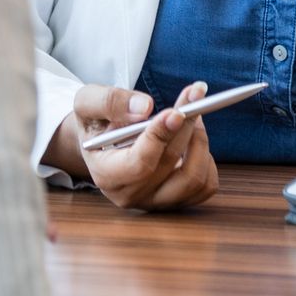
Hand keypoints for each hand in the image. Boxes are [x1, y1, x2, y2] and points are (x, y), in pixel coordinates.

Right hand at [54, 81, 219, 210]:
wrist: (100, 144)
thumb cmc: (94, 123)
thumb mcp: (88, 103)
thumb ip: (110, 102)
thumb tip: (144, 108)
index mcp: (106, 175)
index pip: (139, 163)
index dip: (160, 137)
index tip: (176, 112)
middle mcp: (131, 195)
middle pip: (170, 164)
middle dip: (186, 125)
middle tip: (195, 94)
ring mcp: (155, 201)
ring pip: (194, 178)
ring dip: (199, 141)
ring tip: (192, 115)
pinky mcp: (176, 201)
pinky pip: (205, 185)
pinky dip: (206, 158)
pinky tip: (192, 138)